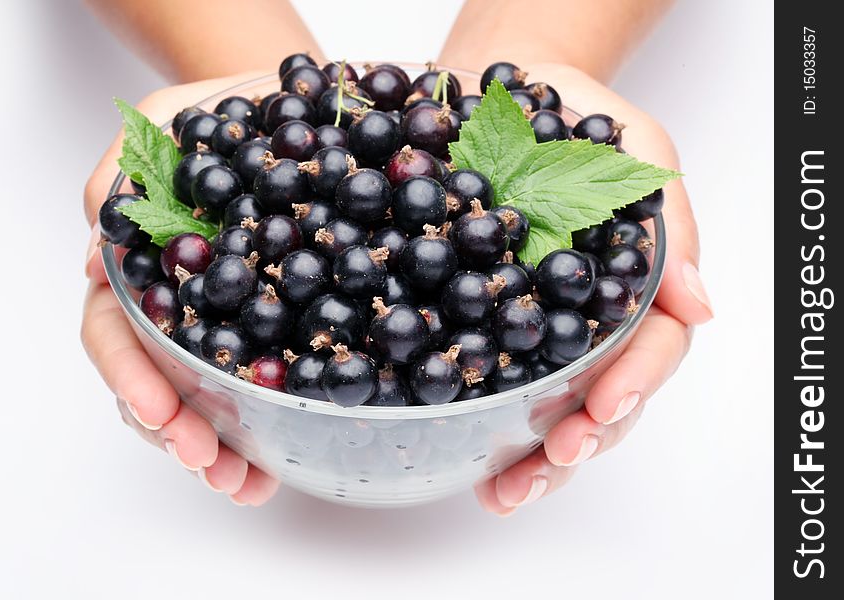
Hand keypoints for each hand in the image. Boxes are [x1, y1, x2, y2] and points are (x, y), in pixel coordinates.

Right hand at [82, 73, 278, 505]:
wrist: (293, 111)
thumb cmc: (219, 112)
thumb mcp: (163, 124)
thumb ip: (121, 178)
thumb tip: (96, 263)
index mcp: (140, 268)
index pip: (117, 332)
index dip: (133, 378)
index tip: (163, 415)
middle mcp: (176, 305)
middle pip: (158, 384)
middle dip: (178, 434)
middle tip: (211, 467)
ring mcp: (223, 323)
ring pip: (205, 401)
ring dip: (219, 451)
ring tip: (244, 486)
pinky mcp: (273, 329)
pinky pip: (262, 388)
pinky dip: (263, 432)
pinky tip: (276, 465)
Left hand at [472, 64, 712, 514]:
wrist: (501, 95)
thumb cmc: (581, 119)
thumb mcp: (639, 152)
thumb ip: (667, 227)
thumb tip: (701, 307)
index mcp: (637, 286)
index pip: (652, 347)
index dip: (633, 381)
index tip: (602, 406)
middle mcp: (594, 320)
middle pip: (606, 398)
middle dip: (583, 438)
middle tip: (551, 463)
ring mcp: (543, 330)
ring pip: (554, 410)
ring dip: (537, 459)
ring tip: (508, 492)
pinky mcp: (489, 327)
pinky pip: (495, 387)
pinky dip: (488, 432)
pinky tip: (473, 468)